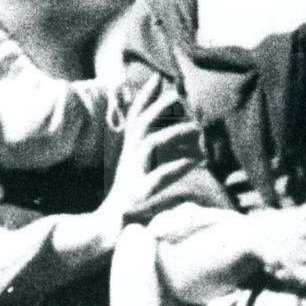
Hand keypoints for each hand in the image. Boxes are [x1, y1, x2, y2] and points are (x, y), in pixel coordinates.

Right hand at [97, 79, 203, 240]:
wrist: (107, 229)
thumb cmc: (128, 199)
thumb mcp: (138, 171)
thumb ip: (151, 152)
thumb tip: (170, 132)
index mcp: (129, 152)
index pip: (134, 118)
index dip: (144, 97)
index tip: (158, 76)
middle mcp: (128, 160)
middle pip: (140, 124)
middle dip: (159, 106)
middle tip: (181, 95)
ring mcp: (132, 176)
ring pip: (149, 145)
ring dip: (174, 134)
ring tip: (198, 129)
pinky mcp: (138, 195)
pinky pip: (159, 177)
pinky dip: (179, 167)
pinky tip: (197, 162)